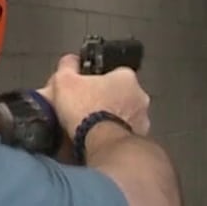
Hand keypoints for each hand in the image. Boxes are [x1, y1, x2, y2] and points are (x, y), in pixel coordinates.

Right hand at [36, 53, 150, 138]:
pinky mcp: (139, 140)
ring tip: (92, 128)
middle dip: (105, 101)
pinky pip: (125, 135)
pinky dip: (115, 136)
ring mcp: (142, 120)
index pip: (113, 73)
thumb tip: (70, 62)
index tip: (86, 89)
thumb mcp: (64, 81)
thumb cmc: (86, 111)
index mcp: (126, 78)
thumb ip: (68, 66)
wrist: (100, 144)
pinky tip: (100, 140)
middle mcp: (139, 97)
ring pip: (124, 116)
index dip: (96, 80)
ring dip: (112, 120)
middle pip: (120, 95)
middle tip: (87, 109)